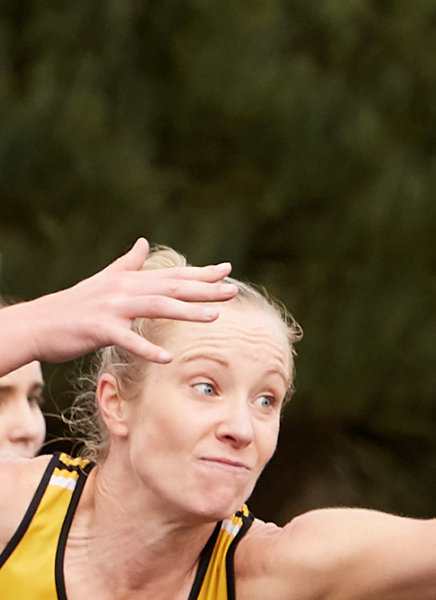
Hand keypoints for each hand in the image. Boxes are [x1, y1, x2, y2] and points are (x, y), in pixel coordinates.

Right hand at [13, 239, 238, 365]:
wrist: (38, 323)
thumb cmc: (74, 306)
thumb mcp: (103, 281)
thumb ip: (126, 263)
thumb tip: (143, 242)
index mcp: (128, 280)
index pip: (172, 275)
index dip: (200, 273)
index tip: (228, 270)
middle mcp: (123, 290)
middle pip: (170, 288)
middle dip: (204, 289)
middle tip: (233, 290)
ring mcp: (111, 308)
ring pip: (155, 307)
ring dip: (185, 311)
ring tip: (213, 317)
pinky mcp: (99, 329)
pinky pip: (128, 339)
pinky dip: (148, 348)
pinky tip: (168, 357)